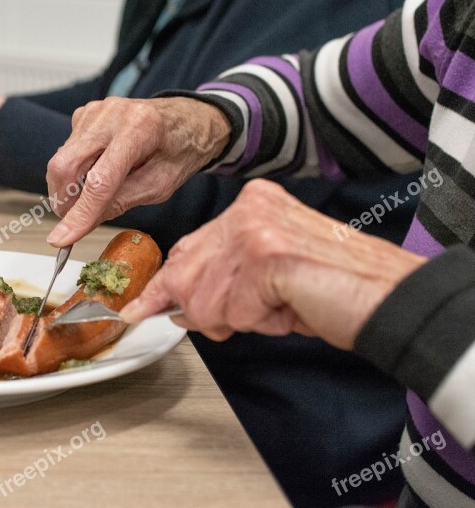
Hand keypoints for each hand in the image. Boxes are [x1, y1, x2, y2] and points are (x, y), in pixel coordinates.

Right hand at [45, 97, 230, 246]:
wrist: (186, 118)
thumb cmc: (179, 150)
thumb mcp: (159, 186)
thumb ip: (121, 202)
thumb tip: (82, 223)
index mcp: (140, 129)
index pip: (99, 180)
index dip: (79, 213)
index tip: (63, 238)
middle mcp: (112, 114)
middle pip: (66, 164)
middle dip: (64, 200)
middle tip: (75, 220)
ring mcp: (95, 111)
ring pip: (61, 160)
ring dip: (71, 186)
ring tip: (99, 190)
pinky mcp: (85, 114)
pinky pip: (66, 151)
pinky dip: (76, 171)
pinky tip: (99, 170)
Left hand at [120, 179, 426, 349]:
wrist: (392, 297)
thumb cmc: (336, 289)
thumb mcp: (269, 276)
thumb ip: (225, 277)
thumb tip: (178, 306)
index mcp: (250, 205)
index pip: (186, 249)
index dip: (164, 285)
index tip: (137, 308)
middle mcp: (249, 209)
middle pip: (186, 275)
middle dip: (202, 311)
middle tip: (246, 315)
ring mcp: (255, 229)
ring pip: (206, 300)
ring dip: (240, 320)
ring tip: (282, 308)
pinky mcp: (266, 255)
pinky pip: (235, 312)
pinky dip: (262, 323)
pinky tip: (291, 309)